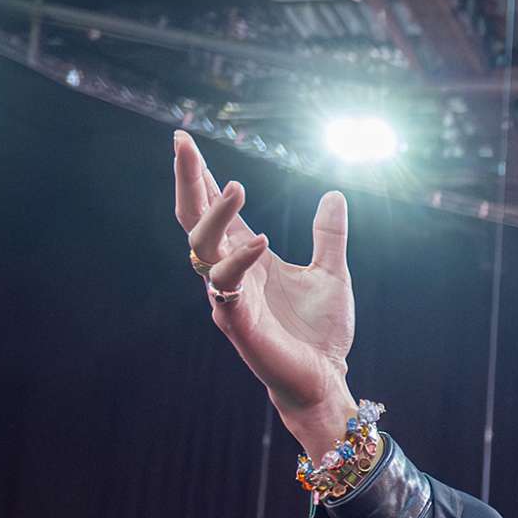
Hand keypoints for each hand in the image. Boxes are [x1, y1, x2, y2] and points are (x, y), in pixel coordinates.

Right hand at [173, 132, 356, 459]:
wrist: (325, 378)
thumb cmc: (320, 333)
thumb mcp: (331, 274)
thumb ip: (329, 236)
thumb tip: (335, 194)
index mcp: (248, 255)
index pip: (216, 208)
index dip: (199, 175)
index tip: (184, 138)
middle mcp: (231, 271)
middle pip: (194, 218)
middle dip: (186, 180)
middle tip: (182, 144)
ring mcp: (229, 296)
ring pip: (202, 247)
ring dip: (214, 214)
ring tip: (234, 185)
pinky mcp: (237, 322)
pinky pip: (225, 287)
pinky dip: (240, 261)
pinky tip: (261, 242)